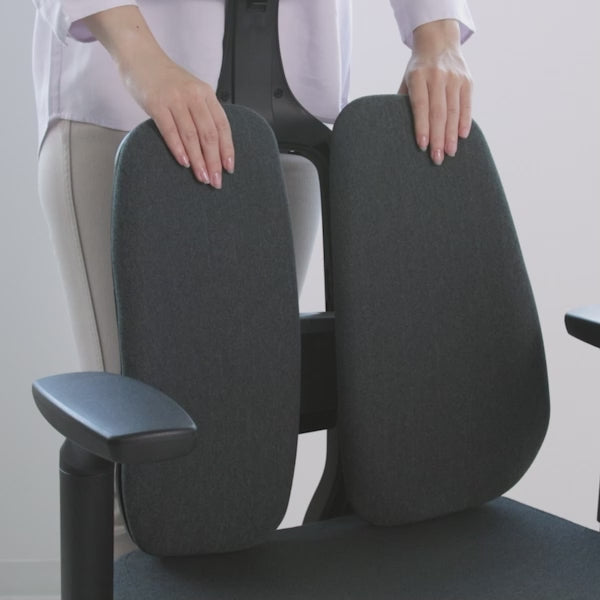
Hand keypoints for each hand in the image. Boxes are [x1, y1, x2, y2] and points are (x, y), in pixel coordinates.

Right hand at [123, 53, 233, 187]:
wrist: (140, 56)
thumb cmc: (166, 80)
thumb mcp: (191, 92)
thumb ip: (202, 113)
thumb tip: (213, 147)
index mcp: (206, 94)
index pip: (222, 126)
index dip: (227, 149)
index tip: (229, 169)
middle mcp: (194, 96)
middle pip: (209, 134)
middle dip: (214, 161)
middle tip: (216, 181)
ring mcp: (175, 99)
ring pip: (192, 135)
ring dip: (198, 160)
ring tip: (202, 177)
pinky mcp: (156, 103)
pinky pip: (170, 130)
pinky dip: (178, 148)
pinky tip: (184, 162)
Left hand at [399, 19, 471, 165]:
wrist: (439, 40)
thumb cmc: (418, 69)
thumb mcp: (407, 80)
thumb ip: (403, 101)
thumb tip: (396, 130)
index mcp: (418, 76)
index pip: (420, 106)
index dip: (422, 127)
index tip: (422, 146)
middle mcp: (437, 76)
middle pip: (438, 112)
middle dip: (438, 138)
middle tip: (437, 158)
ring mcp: (454, 78)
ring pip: (453, 111)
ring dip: (452, 135)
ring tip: (449, 153)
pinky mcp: (467, 80)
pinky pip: (466, 104)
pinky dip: (464, 121)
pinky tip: (462, 136)